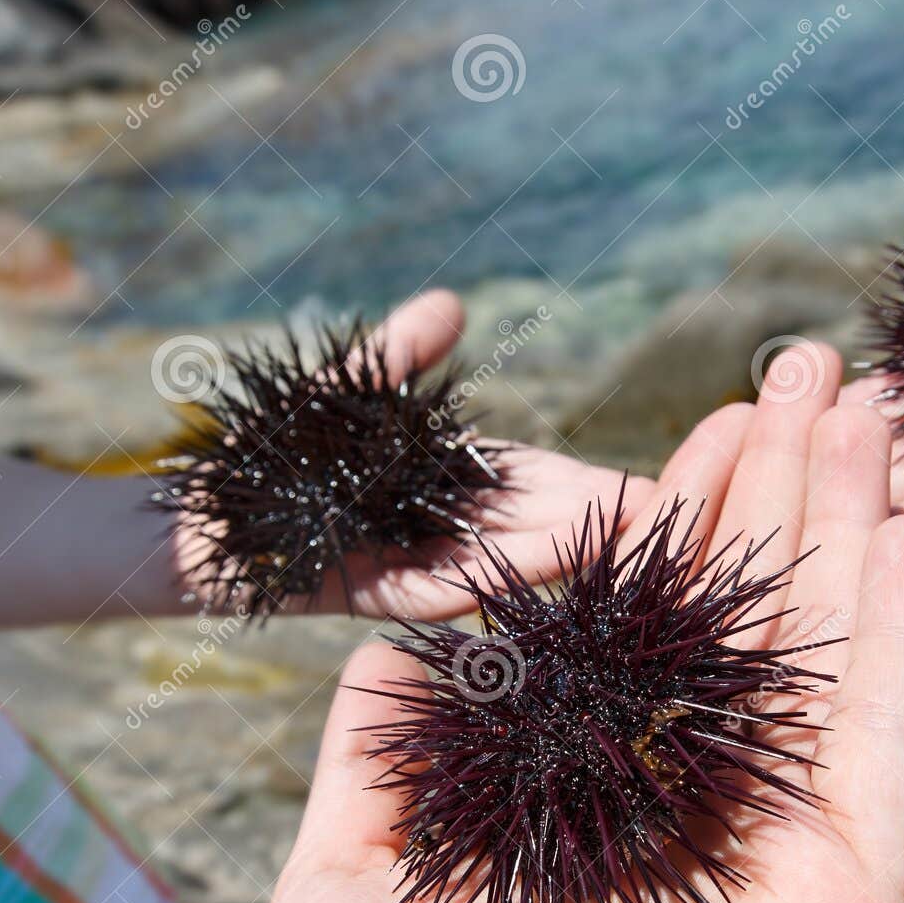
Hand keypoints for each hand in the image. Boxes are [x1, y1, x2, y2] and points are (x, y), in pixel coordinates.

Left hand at [171, 289, 646, 621]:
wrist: (203, 518)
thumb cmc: (280, 454)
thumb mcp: (349, 392)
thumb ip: (399, 356)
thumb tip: (452, 307)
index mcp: (458, 489)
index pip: (552, 487)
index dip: (610, 485)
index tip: (677, 480)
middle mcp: (453, 534)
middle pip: (552, 527)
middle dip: (620, 525)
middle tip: (701, 519)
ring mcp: (423, 568)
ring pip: (519, 563)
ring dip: (585, 553)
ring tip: (652, 538)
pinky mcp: (381, 596)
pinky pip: (454, 586)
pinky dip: (508, 572)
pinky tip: (562, 556)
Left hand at [246, 346, 903, 902]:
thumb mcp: (351, 874)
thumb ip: (385, 745)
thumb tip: (410, 630)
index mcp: (594, 811)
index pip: (652, 642)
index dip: (683, 529)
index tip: (706, 426)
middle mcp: (697, 830)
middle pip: (756, 636)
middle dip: (788, 500)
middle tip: (814, 373)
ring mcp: (781, 871)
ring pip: (833, 675)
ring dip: (857, 539)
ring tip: (872, 419)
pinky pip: (886, 765)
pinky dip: (902, 652)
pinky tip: (902, 538)